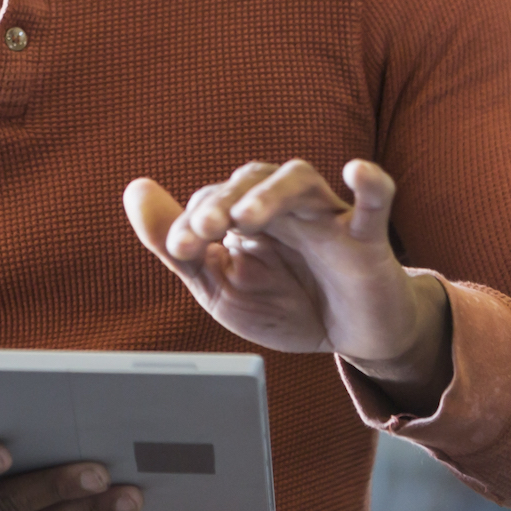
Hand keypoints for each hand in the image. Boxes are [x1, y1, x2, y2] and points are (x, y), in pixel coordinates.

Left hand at [124, 160, 451, 412]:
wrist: (351, 339)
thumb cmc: (286, 304)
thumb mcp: (221, 287)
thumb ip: (179, 247)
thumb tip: (134, 190)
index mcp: (247, 217)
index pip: (211, 200)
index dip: (190, 221)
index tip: (179, 250)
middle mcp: (285, 207)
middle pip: (251, 178)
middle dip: (222, 200)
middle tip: (204, 229)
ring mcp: (327, 217)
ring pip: (298, 180)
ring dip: (269, 194)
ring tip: (247, 216)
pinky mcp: (368, 239)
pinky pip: (375, 201)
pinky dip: (370, 183)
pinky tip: (356, 171)